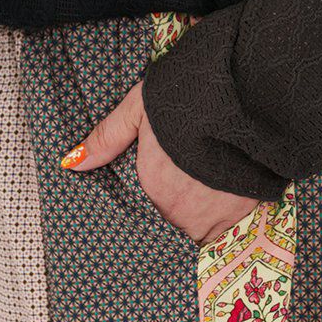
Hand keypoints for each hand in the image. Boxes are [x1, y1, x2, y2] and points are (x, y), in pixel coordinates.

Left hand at [60, 80, 259, 244]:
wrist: (250, 91)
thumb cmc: (189, 95)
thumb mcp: (141, 106)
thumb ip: (108, 137)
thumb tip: (71, 163)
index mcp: (154, 184)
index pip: (146, 210)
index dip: (155, 197)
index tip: (163, 186)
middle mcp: (183, 209)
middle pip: (174, 223)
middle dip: (177, 210)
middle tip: (186, 185)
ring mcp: (216, 215)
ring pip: (202, 230)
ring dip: (202, 216)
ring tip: (206, 190)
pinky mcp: (245, 212)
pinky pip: (230, 228)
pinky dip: (227, 215)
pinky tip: (227, 193)